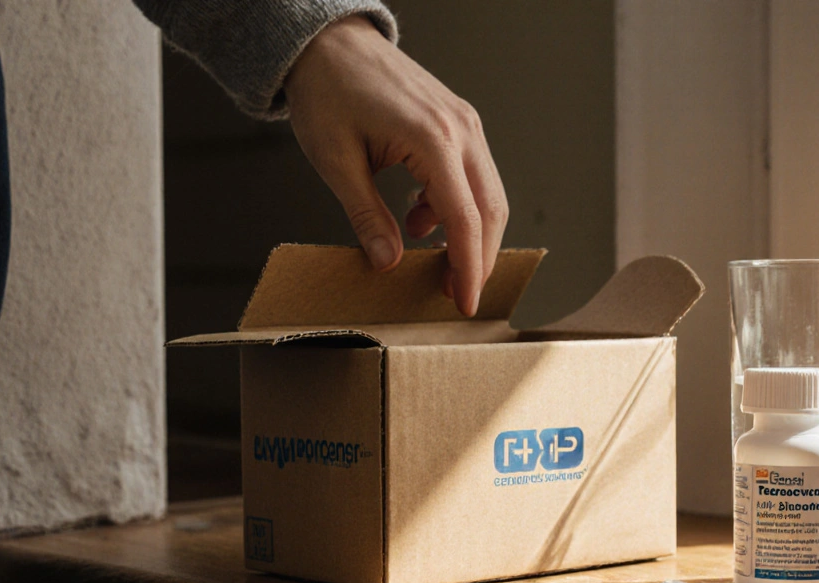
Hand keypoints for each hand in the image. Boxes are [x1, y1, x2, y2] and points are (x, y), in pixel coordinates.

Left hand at [285, 15, 507, 316]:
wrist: (330, 43)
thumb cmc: (328, 90)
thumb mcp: (336, 161)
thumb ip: (366, 215)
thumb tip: (388, 262)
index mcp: (433, 139)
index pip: (465, 218)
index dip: (468, 267)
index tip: (464, 302)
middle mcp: (460, 129)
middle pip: (490, 210)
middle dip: (478, 258)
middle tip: (454, 293)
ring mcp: (464, 123)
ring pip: (488, 194)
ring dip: (469, 234)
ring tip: (437, 263)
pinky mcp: (458, 122)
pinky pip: (472, 175)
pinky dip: (456, 206)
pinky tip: (422, 218)